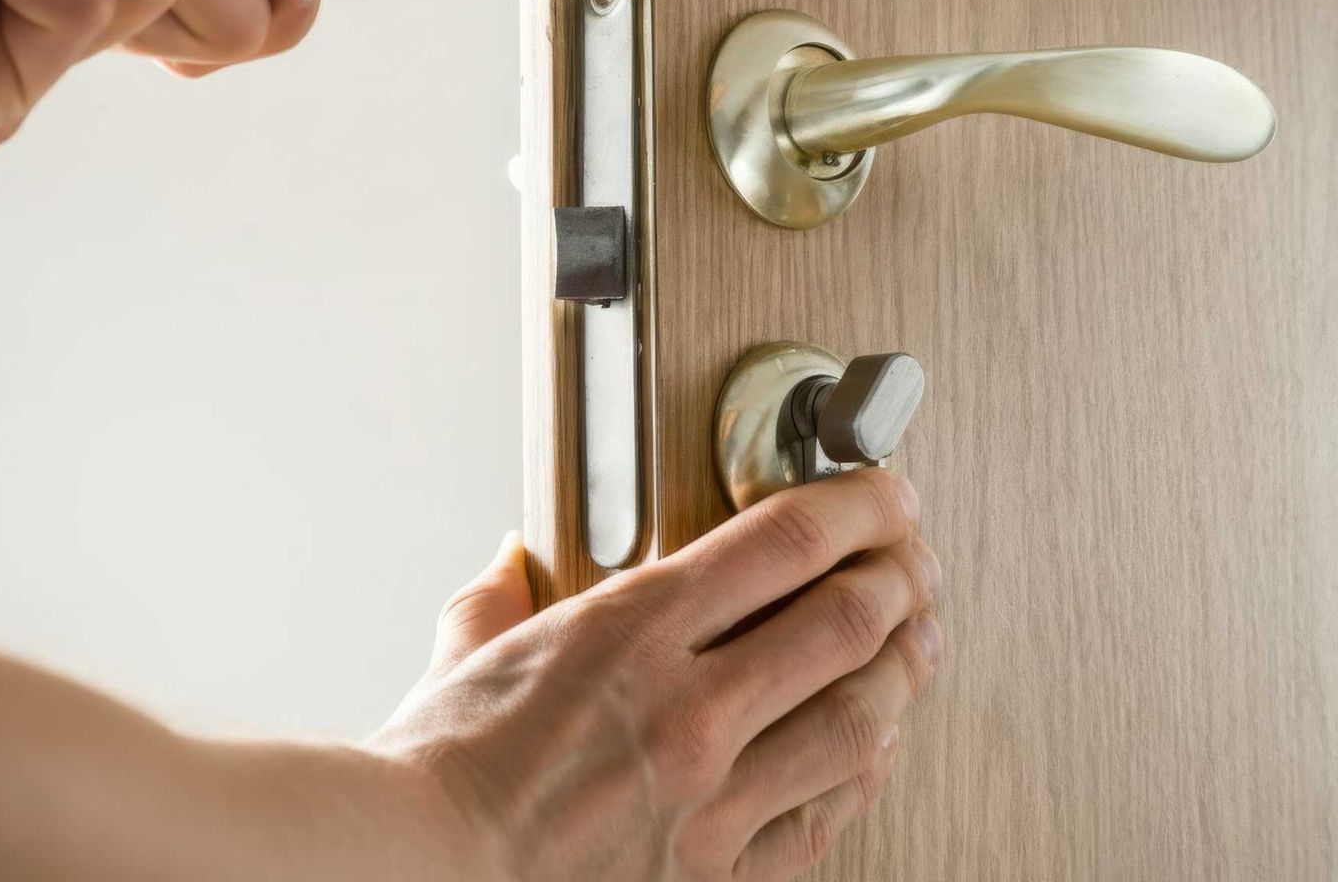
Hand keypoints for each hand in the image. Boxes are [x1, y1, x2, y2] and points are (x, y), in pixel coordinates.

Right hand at [372, 470, 943, 881]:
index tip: (887, 494)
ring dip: (903, 671)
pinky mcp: (715, 877)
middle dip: (901, 579)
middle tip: (916, 563)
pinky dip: (864, 773)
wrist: (419, 876)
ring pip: (857, 720)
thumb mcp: (463, 652)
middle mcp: (689, 710)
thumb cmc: (435, 776)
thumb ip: (500, 596)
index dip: (863, 505)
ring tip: (918, 642)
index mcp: (632, 631)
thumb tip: (510, 562)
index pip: (789, 541)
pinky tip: (875, 747)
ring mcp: (712, 800)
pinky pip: (824, 819)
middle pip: (847, 622)